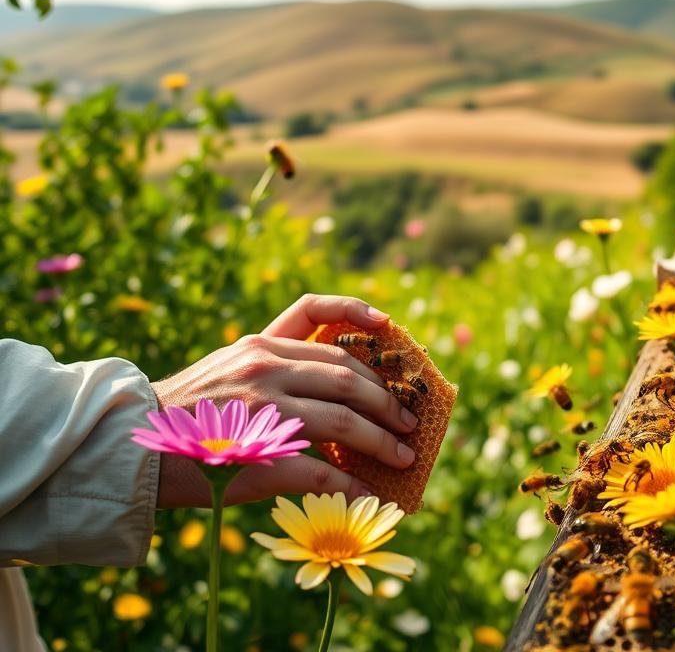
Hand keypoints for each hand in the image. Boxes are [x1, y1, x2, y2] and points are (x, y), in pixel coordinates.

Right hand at [152, 294, 417, 507]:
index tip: (390, 327)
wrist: (131, 448)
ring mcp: (261, 408)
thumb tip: (337, 390)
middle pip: (346, 376)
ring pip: (342, 419)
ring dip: (380, 441)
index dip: (358, 315)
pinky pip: (319, 467)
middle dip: (385, 401)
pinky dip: (348, 482)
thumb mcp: (226, 370)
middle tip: (407, 422)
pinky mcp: (256, 452)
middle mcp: (263, 367)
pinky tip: (365, 493)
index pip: (317, 315)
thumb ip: (275, 368)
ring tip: (402, 458)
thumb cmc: (187, 414)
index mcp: (257, 344)